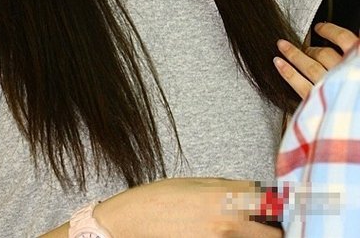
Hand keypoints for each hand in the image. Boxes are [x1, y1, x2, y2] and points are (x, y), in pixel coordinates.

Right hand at [95, 177, 281, 237]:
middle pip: (272, 234)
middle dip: (272, 229)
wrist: (135, 221)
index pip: (270, 202)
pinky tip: (220, 233)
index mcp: (226, 195)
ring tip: (238, 227)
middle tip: (265, 224)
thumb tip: (252, 192)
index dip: (275, 205)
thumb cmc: (161, 197)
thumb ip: (228, 188)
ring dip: (251, 236)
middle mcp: (229, 220)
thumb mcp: (198, 183)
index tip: (279, 206)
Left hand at [273, 22, 357, 98]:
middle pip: (323, 54)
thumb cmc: (359, 106)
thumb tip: (354, 40)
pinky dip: (288, 73)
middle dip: (310, 48)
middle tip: (302, 46)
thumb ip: (355, 56)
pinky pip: (300, 85)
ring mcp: (330, 88)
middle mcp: (345, 74)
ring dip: (293, 54)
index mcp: (358, 64)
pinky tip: (279, 64)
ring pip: (309, 66)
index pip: (343, 38)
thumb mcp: (357, 72)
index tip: (320, 27)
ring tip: (281, 47)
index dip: (329, 30)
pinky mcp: (318, 104)